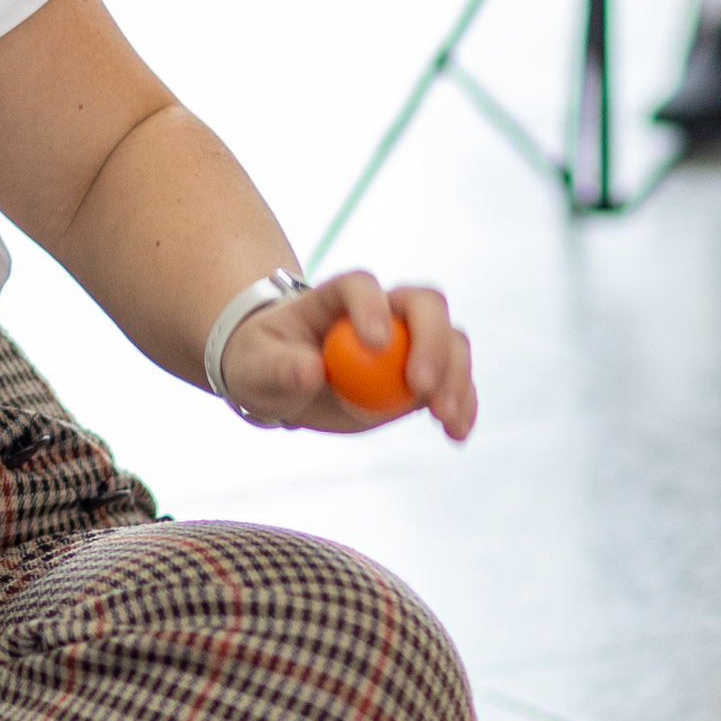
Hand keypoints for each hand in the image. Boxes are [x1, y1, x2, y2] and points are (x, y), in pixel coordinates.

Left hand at [218, 270, 475, 442]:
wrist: (283, 382)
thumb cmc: (264, 363)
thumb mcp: (257, 367)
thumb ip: (282, 367)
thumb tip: (313, 371)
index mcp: (338, 295)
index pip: (361, 286)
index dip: (372, 308)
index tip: (376, 345)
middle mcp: (384, 308)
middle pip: (424, 304)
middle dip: (432, 341)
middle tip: (421, 386)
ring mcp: (409, 339)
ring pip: (451, 340)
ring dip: (456, 377)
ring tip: (444, 419)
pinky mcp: (423, 372)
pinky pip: (454, 380)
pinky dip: (462, 404)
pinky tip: (457, 433)